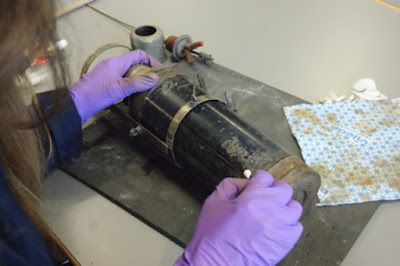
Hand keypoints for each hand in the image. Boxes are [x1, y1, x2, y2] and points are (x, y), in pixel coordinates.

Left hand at [70, 50, 160, 123]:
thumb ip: (138, 82)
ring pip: (127, 73)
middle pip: (133, 63)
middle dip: (145, 71)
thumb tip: (155, 77)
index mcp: (116, 62)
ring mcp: (107, 74)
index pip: (138, 55)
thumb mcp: (121, 89)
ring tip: (145, 90)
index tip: (159, 71)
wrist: (76, 105)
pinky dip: (128, 85)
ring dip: (137, 79)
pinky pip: (120, 80)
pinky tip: (131, 96)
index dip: (151, 60)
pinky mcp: (103, 83)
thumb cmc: (96, 94)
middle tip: (154, 82)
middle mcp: (112, 65)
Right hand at [175, 170, 302, 265]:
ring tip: (271, 212)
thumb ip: (231, 185)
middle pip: (284, 189)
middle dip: (273, 189)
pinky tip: (276, 226)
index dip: (258, 179)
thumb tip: (246, 182)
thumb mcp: (214, 202)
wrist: (216, 265)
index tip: (256, 182)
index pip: (265, 177)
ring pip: (294, 207)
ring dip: (283, 206)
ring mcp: (280, 227)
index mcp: (251, 198)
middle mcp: (270, 210)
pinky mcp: (285, 243)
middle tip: (263, 196)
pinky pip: (297, 226)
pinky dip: (289, 224)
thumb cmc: (212, 236)